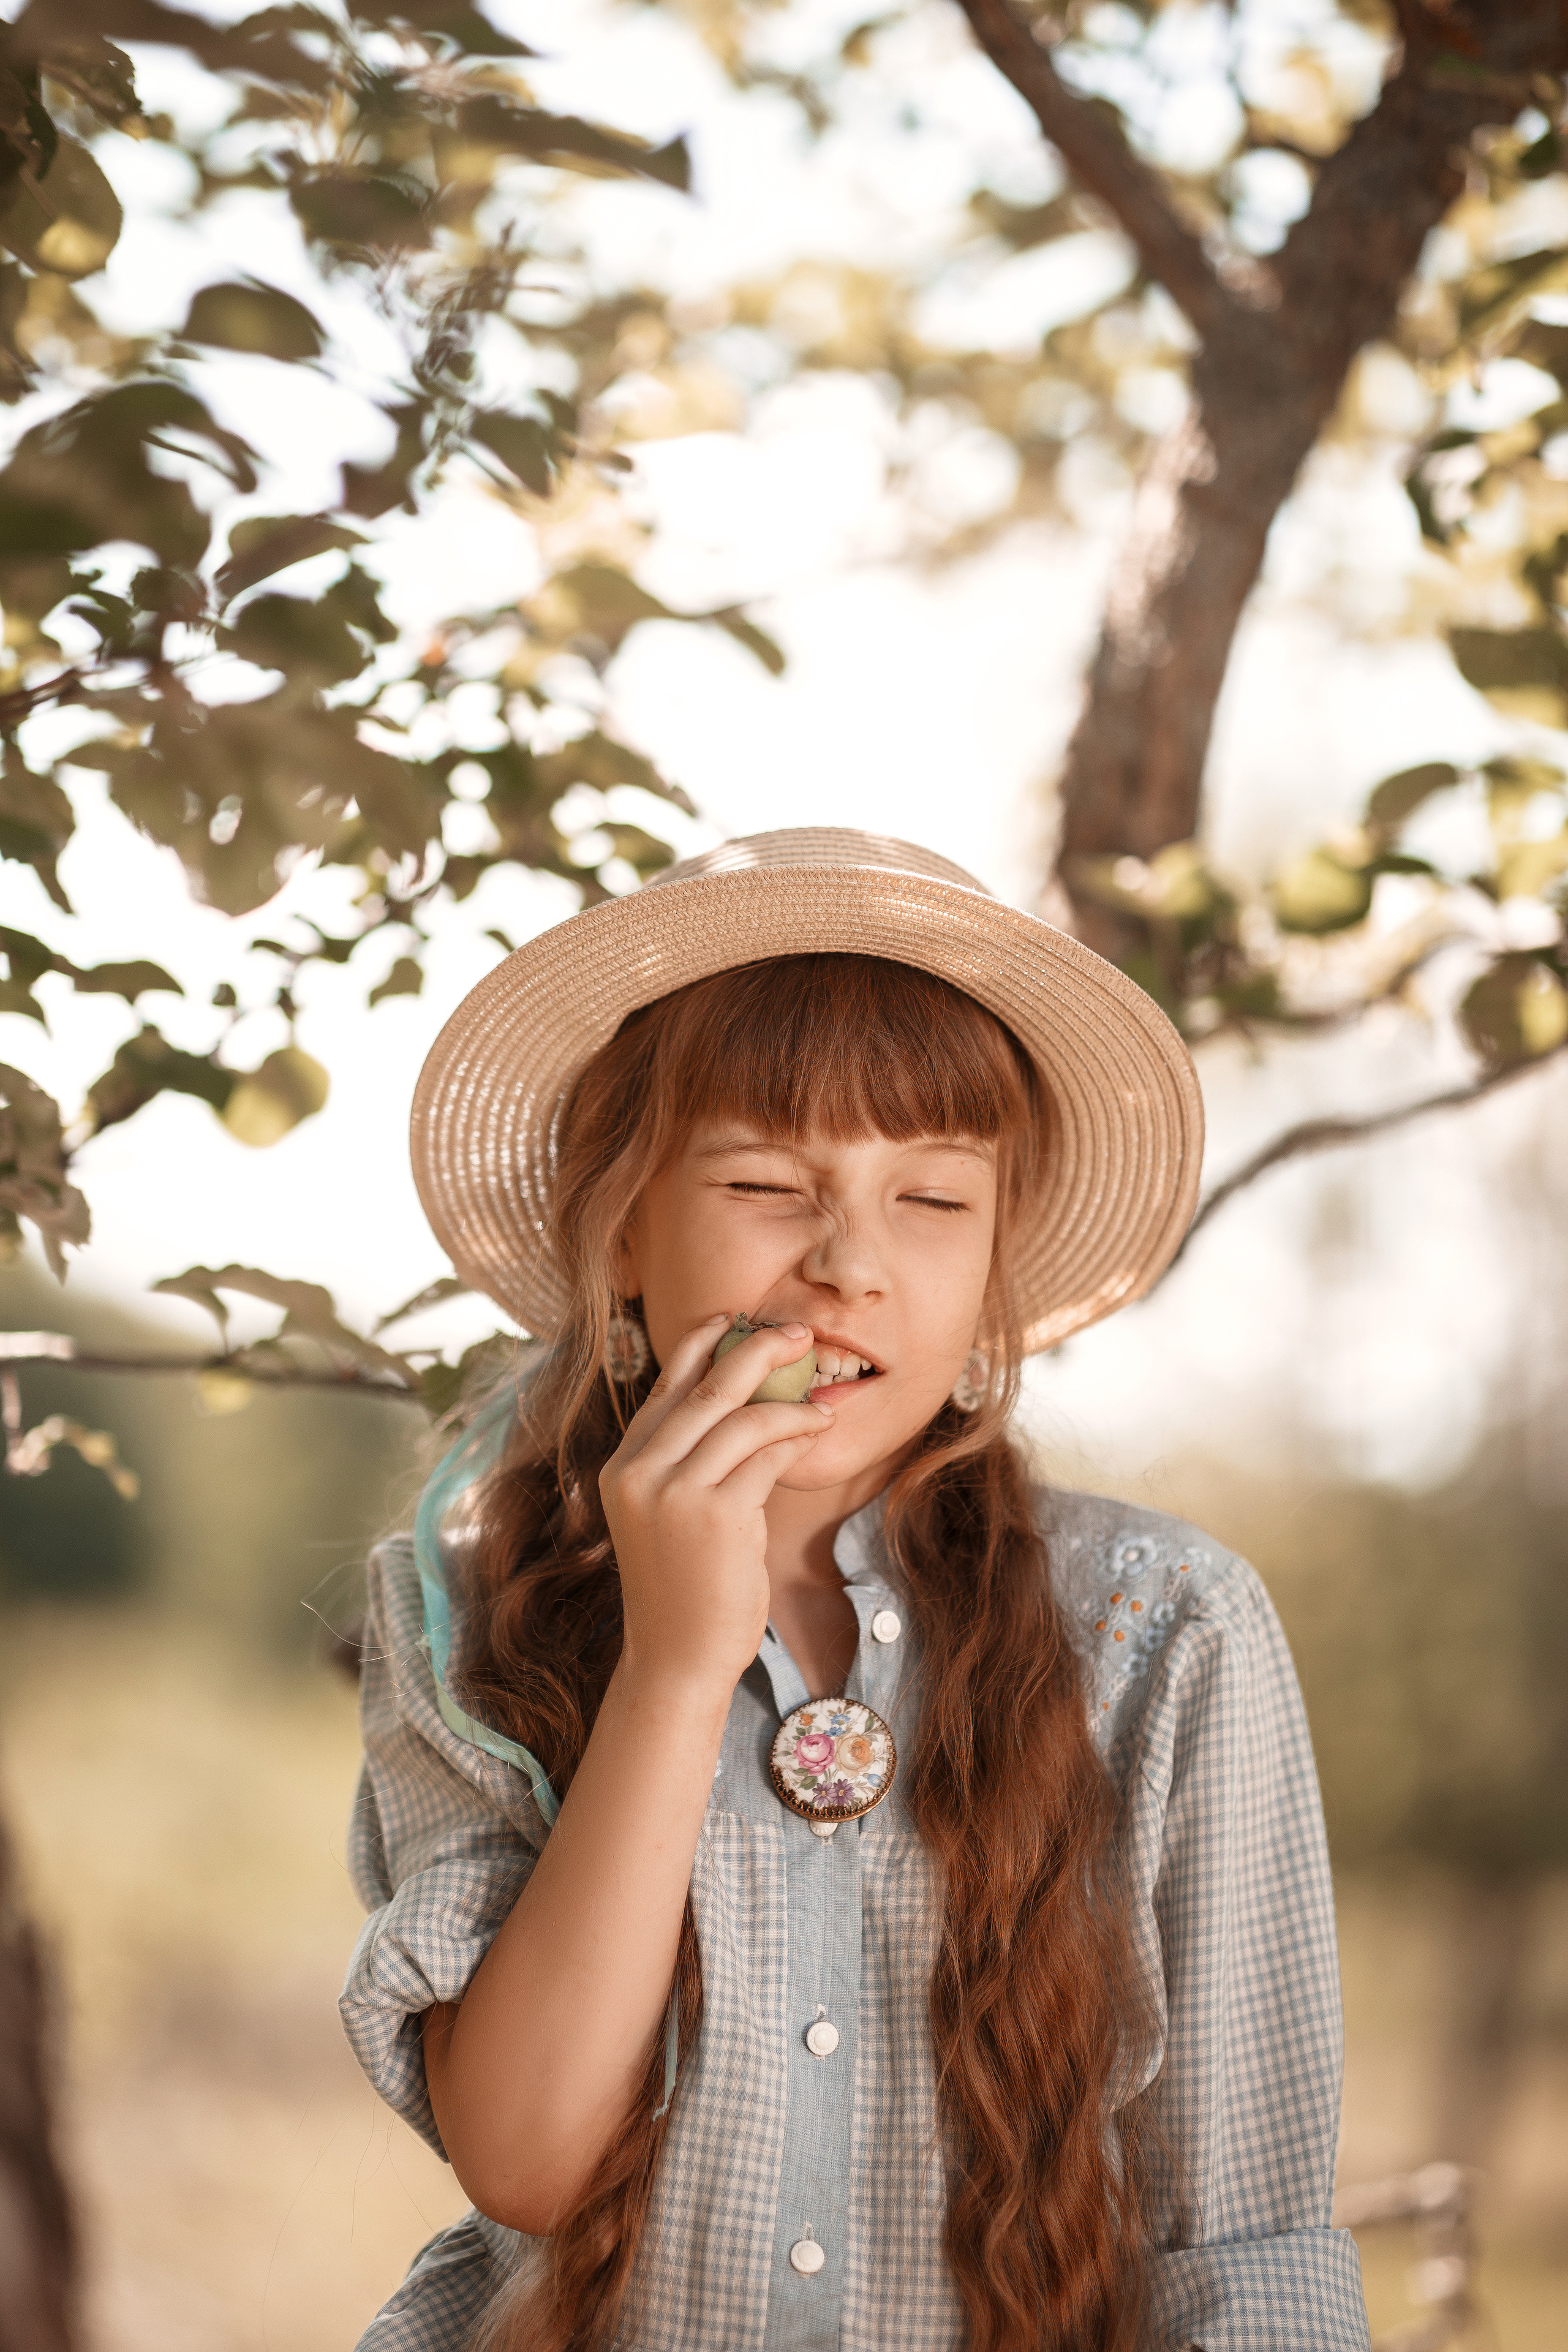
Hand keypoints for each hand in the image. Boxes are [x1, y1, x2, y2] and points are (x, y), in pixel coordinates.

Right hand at [599, 1313, 832, 1694]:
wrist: (676, 1656)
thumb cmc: (684, 1584)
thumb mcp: (669, 1512)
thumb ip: (689, 1457)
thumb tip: (744, 1399)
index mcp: (623, 1463)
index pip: (665, 1382)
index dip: (703, 1340)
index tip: (738, 1318)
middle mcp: (639, 1469)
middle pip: (707, 1385)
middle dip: (759, 1348)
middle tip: (800, 1332)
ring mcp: (674, 1491)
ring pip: (743, 1417)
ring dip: (792, 1401)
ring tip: (823, 1400)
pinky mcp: (715, 1514)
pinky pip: (767, 1455)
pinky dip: (797, 1436)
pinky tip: (818, 1430)